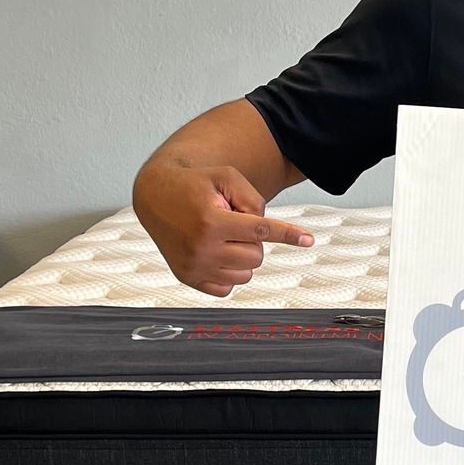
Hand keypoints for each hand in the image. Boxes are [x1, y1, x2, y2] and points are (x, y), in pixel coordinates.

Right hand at [132, 162, 312, 296]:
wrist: (155, 196)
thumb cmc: (195, 184)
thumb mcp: (226, 177)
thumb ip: (252, 199)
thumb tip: (265, 229)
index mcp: (211, 221)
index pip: (260, 231)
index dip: (288, 234)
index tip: (308, 240)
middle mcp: (201, 248)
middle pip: (256, 255)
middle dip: (252, 239)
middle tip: (232, 222)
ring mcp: (193, 267)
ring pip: (245, 274)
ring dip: (242, 256)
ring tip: (222, 236)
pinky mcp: (188, 278)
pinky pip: (227, 287)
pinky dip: (229, 272)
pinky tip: (216, 253)